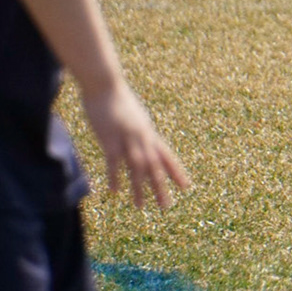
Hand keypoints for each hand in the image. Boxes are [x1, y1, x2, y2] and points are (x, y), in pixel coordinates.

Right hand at [81, 80, 191, 208]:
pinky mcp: (110, 138)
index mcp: (150, 132)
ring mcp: (128, 138)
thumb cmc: (117, 98)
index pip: (167, 155)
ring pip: (138, 167)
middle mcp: (143, 137)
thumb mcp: (135, 116)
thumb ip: (140, 129)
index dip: (176, 171)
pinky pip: (114, 162)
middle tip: (166, 206)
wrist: (105, 83)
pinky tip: (116, 191)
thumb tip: (145, 138)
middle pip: (155, 166)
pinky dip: (116, 177)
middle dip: (161, 187)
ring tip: (141, 206)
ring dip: (140, 188)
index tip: (186, 186)